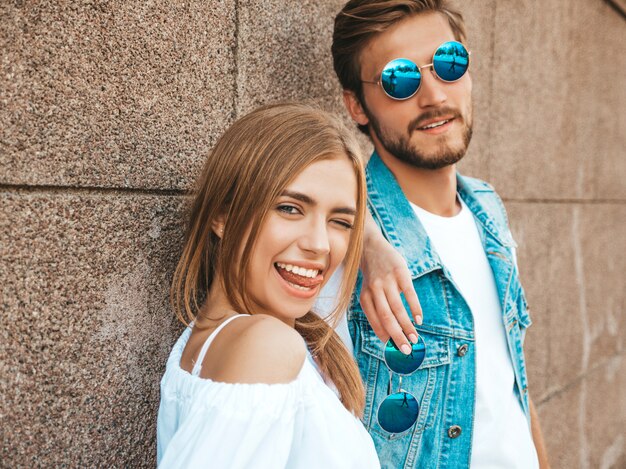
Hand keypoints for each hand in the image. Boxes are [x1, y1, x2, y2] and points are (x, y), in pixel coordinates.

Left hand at [359, 224, 422, 353]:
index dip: (385, 336)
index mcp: (365, 297)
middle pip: (387, 318)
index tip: (394, 348)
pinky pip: (409, 293)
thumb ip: (378, 309)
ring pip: (398, 309)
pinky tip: (419, 319)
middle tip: (407, 351)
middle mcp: (374, 290)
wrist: (371, 246)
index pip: (375, 321)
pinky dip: (414, 308)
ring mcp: (387, 281)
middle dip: (397, 337)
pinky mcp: (400, 273)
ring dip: (407, 326)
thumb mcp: (369, 291)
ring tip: (415, 339)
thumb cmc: (373, 276)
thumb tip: (390, 334)